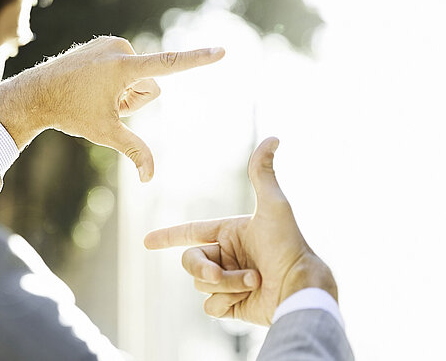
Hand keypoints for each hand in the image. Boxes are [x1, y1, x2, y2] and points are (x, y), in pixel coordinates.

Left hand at [0, 36, 224, 181]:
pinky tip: (90, 86)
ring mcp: (110, 43)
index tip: (221, 51)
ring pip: (137, 76)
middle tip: (106, 105)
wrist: (35, 94)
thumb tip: (150, 178)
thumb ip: (134, 151)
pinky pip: (123, 65)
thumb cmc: (70, 113)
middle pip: (149, 85)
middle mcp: (120, 49)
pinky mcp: (103, 42)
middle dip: (134, 101)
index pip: (170, 65)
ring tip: (96, 95)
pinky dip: (114, 79)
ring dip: (123, 91)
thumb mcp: (105, 134)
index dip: (198, 59)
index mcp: (124, 67)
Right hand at [143, 138, 336, 324]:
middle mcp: (227, 258)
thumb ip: (262, 173)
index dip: (167, 236)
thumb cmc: (288, 245)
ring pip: (201, 284)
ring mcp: (229, 283)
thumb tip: (272, 138)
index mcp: (229, 235)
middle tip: (217, 274)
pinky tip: (248, 298)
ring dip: (226, 284)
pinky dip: (225, 302)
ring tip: (254, 281)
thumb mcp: (273, 205)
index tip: (146, 242)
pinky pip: (209, 307)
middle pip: (190, 262)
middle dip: (203, 269)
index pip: (190, 233)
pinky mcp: (232, 307)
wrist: (299, 287)